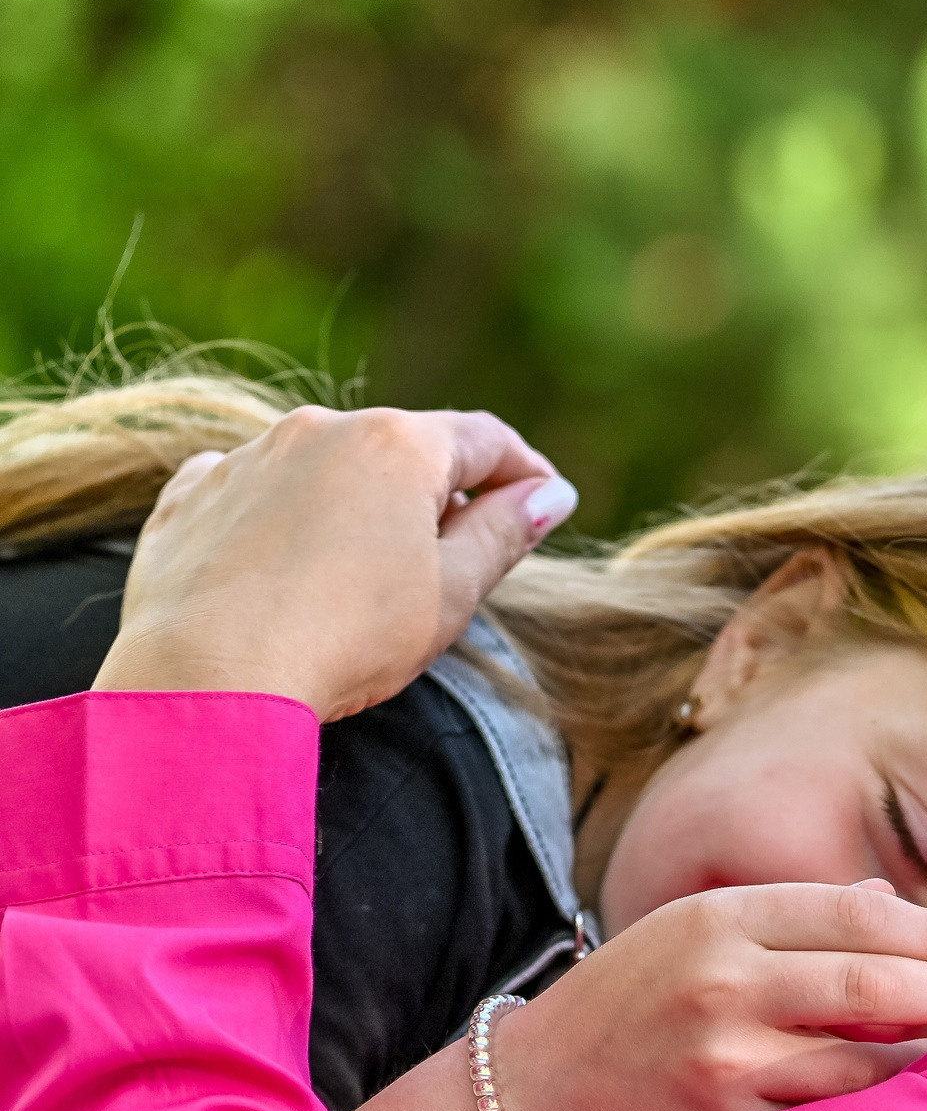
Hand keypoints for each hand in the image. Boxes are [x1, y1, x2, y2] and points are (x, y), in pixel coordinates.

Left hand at [93, 406, 575, 720]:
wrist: (209, 681)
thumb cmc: (346, 639)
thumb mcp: (450, 594)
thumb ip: (504, 533)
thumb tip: (549, 494)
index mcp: (398, 445)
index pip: (486, 441)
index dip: (525, 473)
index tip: (543, 504)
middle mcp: (320, 429)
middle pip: (404, 450)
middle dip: (436, 494)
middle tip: (456, 560)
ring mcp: (247, 457)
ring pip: (327, 469)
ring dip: (357, 507)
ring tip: (363, 579)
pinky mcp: (192, 496)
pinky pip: (255, 490)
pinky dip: (283, 518)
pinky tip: (288, 569)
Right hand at [495, 881, 926, 1110]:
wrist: (539, 1090)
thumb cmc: (635, 999)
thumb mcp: (697, 929)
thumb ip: (795, 916)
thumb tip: (891, 903)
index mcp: (721, 920)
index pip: (853, 915)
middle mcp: (724, 985)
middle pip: (870, 987)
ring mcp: (724, 1063)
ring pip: (862, 1063)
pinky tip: (924, 1107)